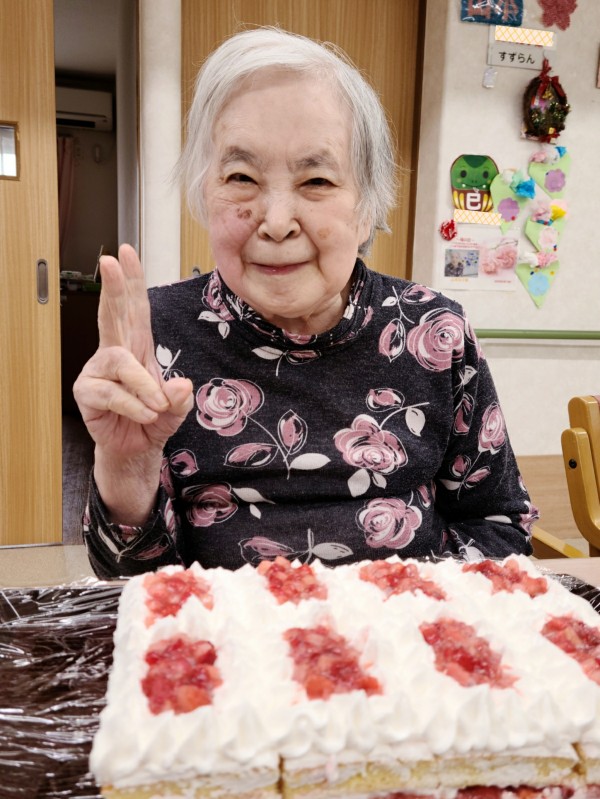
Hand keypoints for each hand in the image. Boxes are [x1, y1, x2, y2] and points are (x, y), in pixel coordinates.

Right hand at [73, 244, 193, 461]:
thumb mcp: (177, 408)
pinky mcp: (87, 392)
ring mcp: (98, 371)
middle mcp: (115, 353)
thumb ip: (181, 398)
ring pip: (120, 363)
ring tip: (156, 407)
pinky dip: (134, 405)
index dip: (132, 281)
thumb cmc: (154, 419)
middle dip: (113, 286)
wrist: (136, 449)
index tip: (127, 252)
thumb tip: (180, 385)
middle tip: (109, 261)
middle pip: (113, 314)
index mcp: (138, 346)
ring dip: (143, 386)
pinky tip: (144, 415)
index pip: (135, 307)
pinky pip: (112, 393)